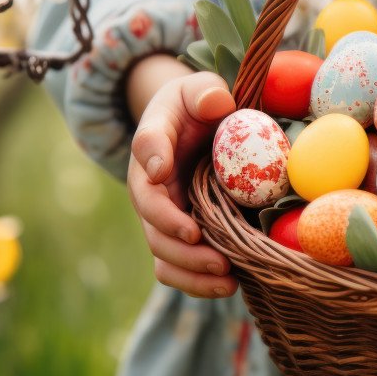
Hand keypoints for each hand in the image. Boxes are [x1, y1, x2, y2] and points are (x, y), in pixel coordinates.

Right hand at [127, 57, 239, 298]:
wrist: (193, 126)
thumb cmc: (197, 104)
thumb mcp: (198, 89)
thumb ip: (205, 91)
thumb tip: (216, 104)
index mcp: (151, 147)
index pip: (146, 154)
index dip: (157, 176)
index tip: (175, 195)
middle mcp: (150, 188)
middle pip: (153, 224)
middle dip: (182, 245)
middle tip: (216, 256)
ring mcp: (163, 216)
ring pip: (163, 255)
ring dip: (191, 272)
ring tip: (227, 280)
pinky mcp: (180, 234)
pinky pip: (178, 267)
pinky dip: (197, 283)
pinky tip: (230, 287)